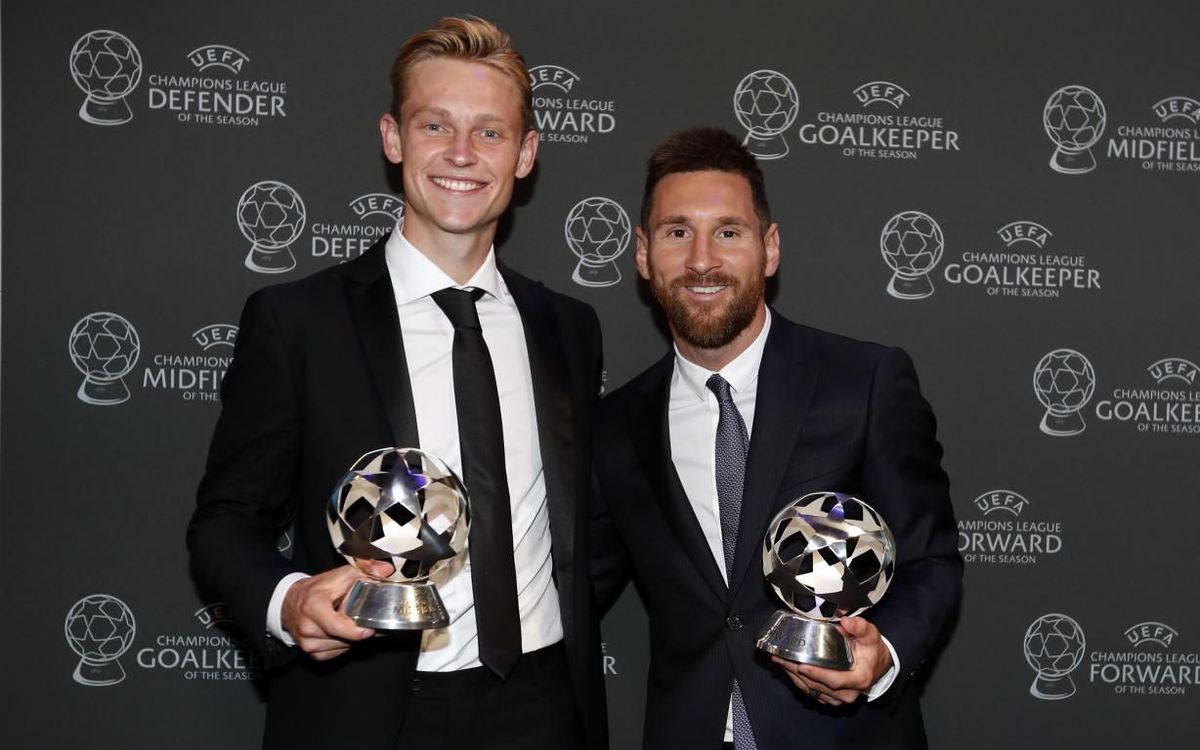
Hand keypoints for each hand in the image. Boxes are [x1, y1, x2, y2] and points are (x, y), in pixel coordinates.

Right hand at [281, 562, 389, 659]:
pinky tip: (344, 633)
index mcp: (313, 607)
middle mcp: (307, 627)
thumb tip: (386, 570)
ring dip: (351, 639)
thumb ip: (364, 570)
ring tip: (352, 624)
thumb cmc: (316, 589)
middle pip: (343, 638)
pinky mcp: (311, 653)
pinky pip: (336, 653)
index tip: (370, 629)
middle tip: (367, 622)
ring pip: (342, 647)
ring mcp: (307, 643)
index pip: (337, 626)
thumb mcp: (339, 575)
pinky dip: (344, 645)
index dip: (356, 631)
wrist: (290, 602)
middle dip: (358, 631)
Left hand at [771, 617, 893, 706]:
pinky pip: (811, 692)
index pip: (835, 680)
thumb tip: (845, 621)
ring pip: (811, 690)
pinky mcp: (831, 699)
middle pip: (818, 685)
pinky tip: (786, 668)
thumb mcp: (871, 635)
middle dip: (796, 671)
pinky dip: (797, 680)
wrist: (877, 665)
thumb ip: (860, 627)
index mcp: (859, 679)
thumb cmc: (872, 649)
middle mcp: (849, 693)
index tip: (801, 665)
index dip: (817, 674)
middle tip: (779, 657)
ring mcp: (839, 698)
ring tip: (778, 659)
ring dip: (792, 676)